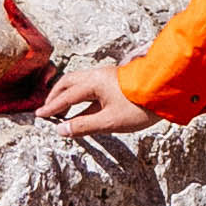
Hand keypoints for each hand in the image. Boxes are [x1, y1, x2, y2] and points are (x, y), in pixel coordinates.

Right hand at [39, 64, 155, 131]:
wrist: (166, 92)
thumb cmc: (138, 107)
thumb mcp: (109, 121)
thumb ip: (83, 125)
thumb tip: (60, 130)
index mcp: (93, 83)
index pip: (66, 96)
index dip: (51, 107)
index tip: (39, 116)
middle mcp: (98, 75)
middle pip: (69, 82)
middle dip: (56, 96)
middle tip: (48, 111)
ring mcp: (107, 76)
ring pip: (80, 82)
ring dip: (68, 95)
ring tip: (62, 110)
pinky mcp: (115, 81)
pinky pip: (90, 86)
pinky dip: (80, 96)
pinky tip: (83, 109)